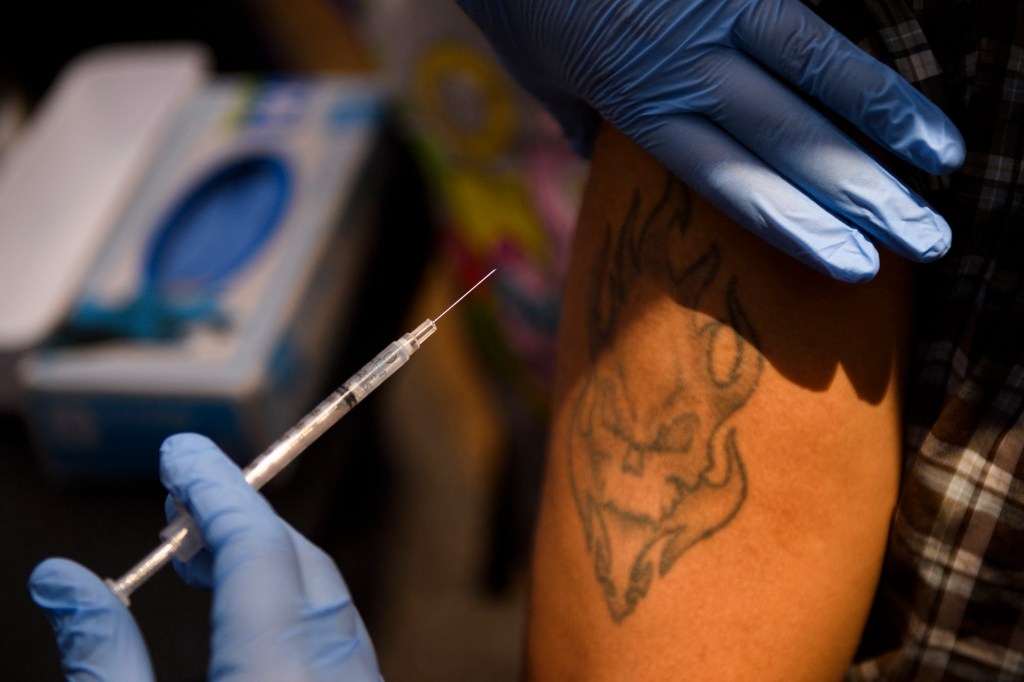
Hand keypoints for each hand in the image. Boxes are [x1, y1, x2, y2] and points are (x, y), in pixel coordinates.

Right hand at [30, 433, 381, 681]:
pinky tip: (250, 619)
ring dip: (267, 563)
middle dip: (240, 520)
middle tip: (177, 507)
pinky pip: (336, 638)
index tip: (181, 453)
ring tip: (201, 559)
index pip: (258, 547)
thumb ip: (105, 656)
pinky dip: (292, 607)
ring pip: (326, 597)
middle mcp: (338, 676)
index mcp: (280, 673)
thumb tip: (63, 582)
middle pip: (300, 563)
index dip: (216, 489)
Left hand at [456, 0, 965, 281]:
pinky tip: (895, 81)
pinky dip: (850, 44)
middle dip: (865, 191)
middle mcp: (686, 60)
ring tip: (943, 159)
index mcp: (639, 103)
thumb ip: (585, 119)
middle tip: (929, 238)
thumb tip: (603, 154)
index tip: (855, 265)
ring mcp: (714, 3)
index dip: (799, 224)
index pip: (734, 180)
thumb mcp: (539, 75)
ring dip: (884, 114)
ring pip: (814, 65)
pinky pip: (801, 6)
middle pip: (790, 137)